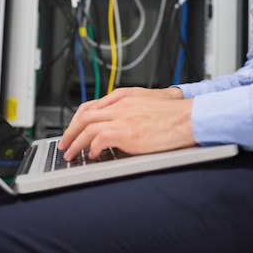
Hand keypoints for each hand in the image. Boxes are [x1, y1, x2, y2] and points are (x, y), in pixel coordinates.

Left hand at [57, 86, 195, 159]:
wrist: (189, 118)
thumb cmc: (174, 115)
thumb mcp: (148, 104)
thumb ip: (131, 110)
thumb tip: (120, 125)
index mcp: (124, 97)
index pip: (92, 106)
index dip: (78, 120)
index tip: (72, 130)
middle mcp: (120, 104)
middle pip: (85, 116)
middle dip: (70, 132)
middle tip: (64, 145)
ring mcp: (122, 117)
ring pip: (87, 127)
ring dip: (75, 142)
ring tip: (71, 155)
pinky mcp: (126, 131)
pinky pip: (99, 139)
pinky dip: (92, 148)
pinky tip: (92, 156)